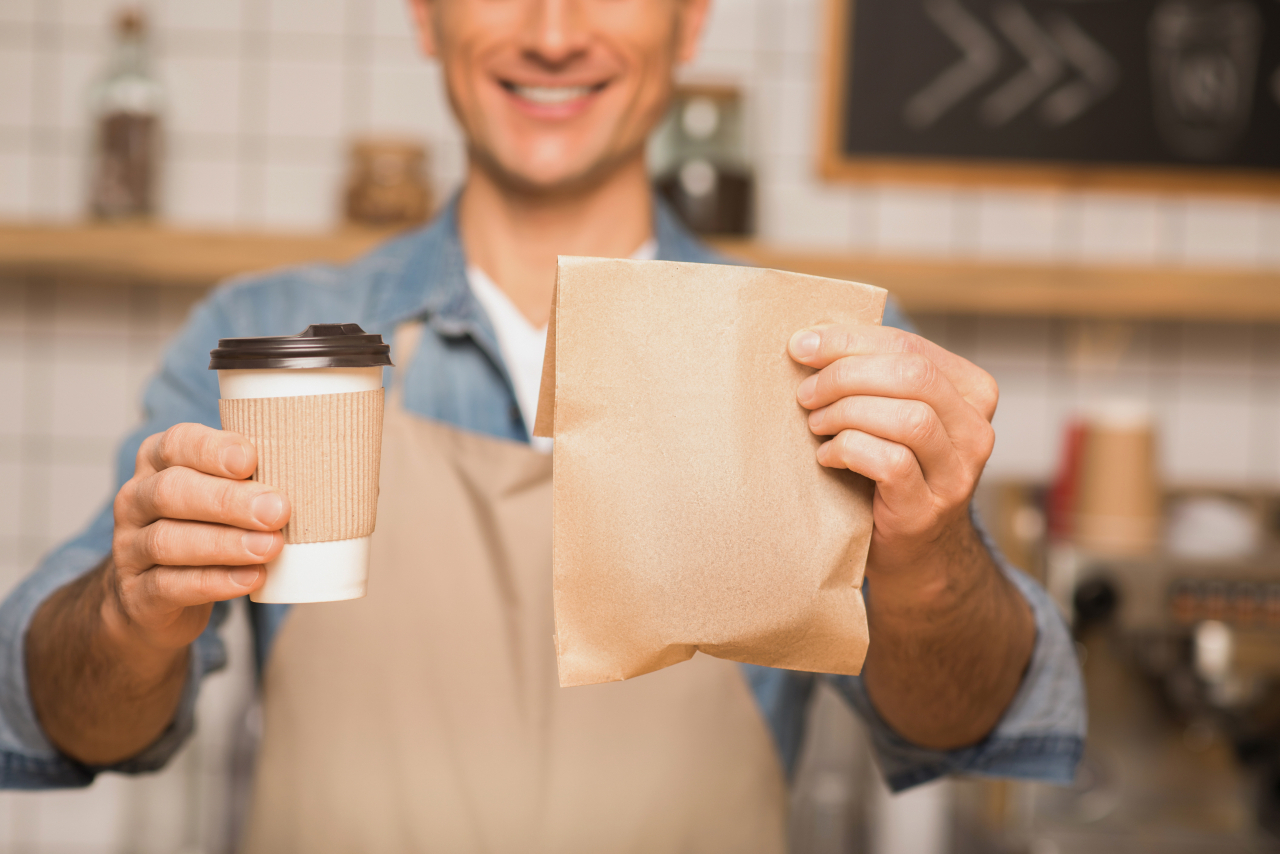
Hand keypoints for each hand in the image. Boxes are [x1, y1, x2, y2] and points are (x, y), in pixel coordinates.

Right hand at [106, 423, 288, 654]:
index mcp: (158, 463)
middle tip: (277, 511)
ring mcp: (129, 548)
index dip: (212, 449)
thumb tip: (325, 473)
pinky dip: (214, 582)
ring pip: (169, 541)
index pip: (177, 444)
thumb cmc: (204, 530)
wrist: (151, 600)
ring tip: (271, 547)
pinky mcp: (137, 593)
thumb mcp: (221, 497)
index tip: (251, 460)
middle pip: (173, 492)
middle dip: (228, 500)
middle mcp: (137, 500)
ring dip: (226, 543)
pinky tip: (251, 579)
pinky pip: (170, 586)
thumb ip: (255, 481)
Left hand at [788, 324, 997, 603]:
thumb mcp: (892, 413)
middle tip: (806, 392)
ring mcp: (958, 473)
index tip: (803, 345)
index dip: (850, 340)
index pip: (910, 347)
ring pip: (908, 419)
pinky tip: (827, 455)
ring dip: (847, 413)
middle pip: (913, 376)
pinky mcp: (928, 508)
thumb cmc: (891, 470)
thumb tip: (810, 339)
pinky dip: (849, 450)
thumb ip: (873, 376)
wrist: (914, 551)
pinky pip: (892, 464)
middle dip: (846, 375)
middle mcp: (976, 430)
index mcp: (971, 391)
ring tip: (816, 423)